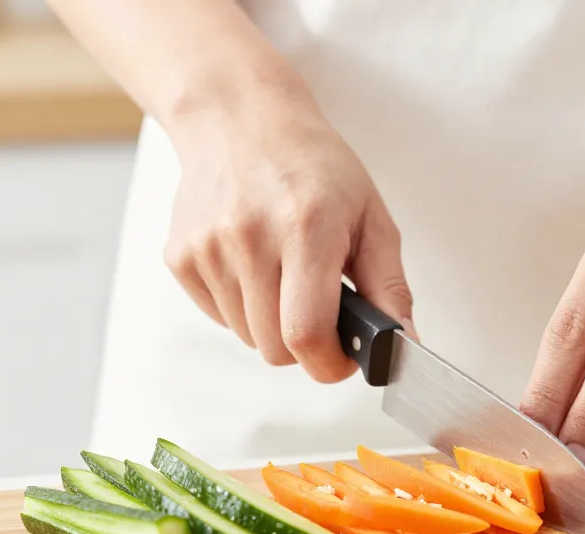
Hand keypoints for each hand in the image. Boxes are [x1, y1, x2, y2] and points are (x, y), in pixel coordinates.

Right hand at [164, 91, 413, 382]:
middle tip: (321, 312)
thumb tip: (403, 345)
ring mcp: (209, 248)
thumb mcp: (370, 216)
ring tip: (285, 276)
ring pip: (247, 337)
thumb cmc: (314, 166)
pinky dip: (242, 307)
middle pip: (275, 348)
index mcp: (306, 227)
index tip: (344, 359)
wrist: (240, 119)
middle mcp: (250, 237)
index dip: (329, 364)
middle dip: (305, 346)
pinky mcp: (181, 257)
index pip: (306, 333)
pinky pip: (219, 317)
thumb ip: (390, 287)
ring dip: (272, 325)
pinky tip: (254, 265)